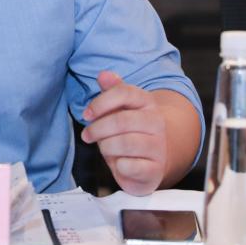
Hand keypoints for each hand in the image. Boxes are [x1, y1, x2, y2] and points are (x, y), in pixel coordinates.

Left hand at [81, 71, 167, 195]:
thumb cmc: (130, 131)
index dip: (100, 103)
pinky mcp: (156, 170)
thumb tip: (104, 75)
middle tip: (87, 135)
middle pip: (121, 120)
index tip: (86, 115)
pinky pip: (130, 166)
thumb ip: (112, 90)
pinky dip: (118, 166)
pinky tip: (119, 163)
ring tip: (105, 148)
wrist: (155, 158)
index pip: (124, 93)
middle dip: (98, 129)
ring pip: (125, 143)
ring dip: (106, 147)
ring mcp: (158, 146)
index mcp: (147, 102)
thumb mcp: (121, 108)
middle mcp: (156, 122)